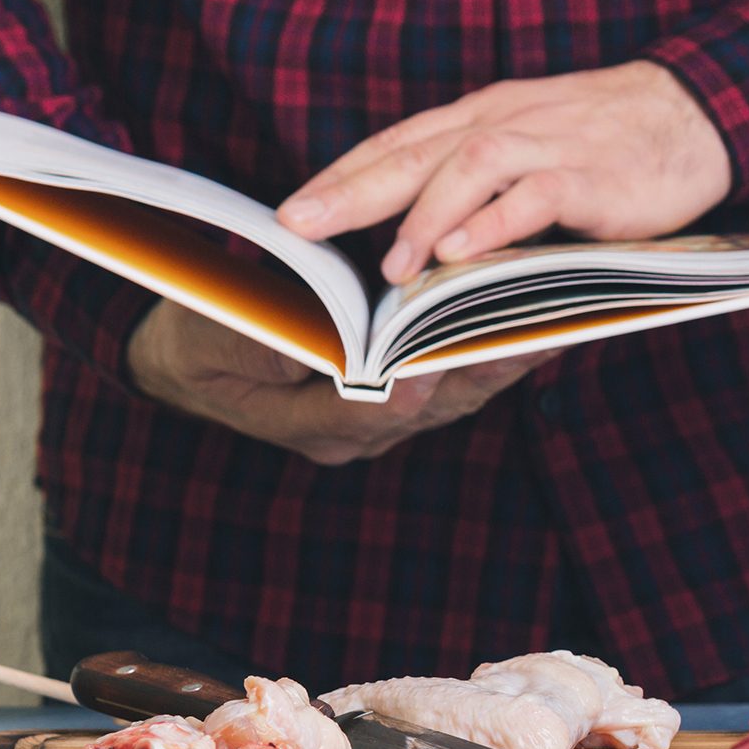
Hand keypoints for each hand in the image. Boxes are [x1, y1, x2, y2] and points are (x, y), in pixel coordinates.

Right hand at [127, 300, 557, 464]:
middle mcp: (358, 432)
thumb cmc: (198, 342)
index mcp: (310, 426)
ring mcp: (385, 417)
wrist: (197, 360)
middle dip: (480, 366)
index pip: (368, 411)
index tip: (434, 361)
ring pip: (457, 391)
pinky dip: (494, 347)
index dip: (403, 386)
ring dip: (501, 355)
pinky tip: (533, 316)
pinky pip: (459, 374)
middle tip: (529, 330)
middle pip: (432, 404)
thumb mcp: (207, 338)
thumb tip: (305, 343)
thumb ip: (253, 344)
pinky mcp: (404, 392)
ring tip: (551, 316)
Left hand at [277, 60, 731, 283]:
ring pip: (468, 170)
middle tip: (299, 226)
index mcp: (480, 119)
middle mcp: (503, 123)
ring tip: (390, 269)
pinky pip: (533, 197)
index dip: (341, 176)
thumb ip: (474, 188)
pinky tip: (460, 255)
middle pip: (413, 153)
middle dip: (350, 191)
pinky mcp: (589, 176)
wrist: (692, 115)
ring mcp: (546, 146)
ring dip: (424, 219)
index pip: (396, 144)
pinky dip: (494, 226)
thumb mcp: (525, 153)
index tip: (292, 211)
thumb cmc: (600, 145)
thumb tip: (420, 242)